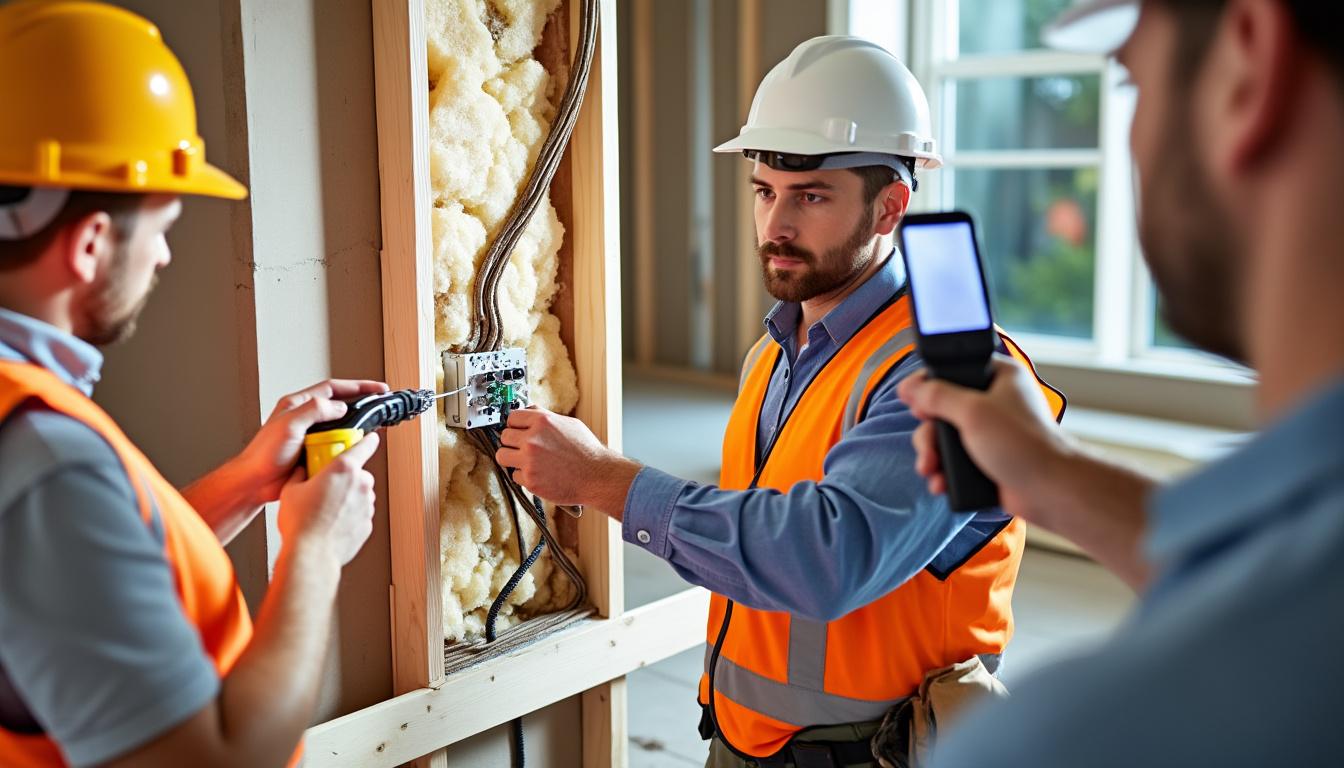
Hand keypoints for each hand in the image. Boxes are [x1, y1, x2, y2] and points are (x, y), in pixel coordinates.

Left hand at [234, 379, 388, 505]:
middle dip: (360, 408)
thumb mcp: (289, 425)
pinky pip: (337, 447)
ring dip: (352, 433)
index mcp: (297, 404)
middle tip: (376, 413)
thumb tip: (340, 406)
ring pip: (340, 428)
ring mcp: (311, 435)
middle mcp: (305, 418)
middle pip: (340, 406)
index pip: (333, 388)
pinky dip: (346, 449)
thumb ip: (314, 410)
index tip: (377, 389)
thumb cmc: (263, 454)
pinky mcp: (315, 452)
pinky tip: (350, 453)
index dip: (358, 387)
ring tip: (363, 436)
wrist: (255, 483)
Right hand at [276, 432, 379, 565]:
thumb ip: (300, 474)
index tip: (371, 437)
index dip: (368, 440)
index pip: (364, 446)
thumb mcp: (291, 490)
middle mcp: (360, 485)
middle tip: (326, 488)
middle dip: (346, 479)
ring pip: (360, 495)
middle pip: (358, 474)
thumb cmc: (301, 524)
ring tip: (326, 510)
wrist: (311, 555)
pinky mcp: (368, 524)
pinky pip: (360, 513)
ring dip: (348, 498)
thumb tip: (301, 471)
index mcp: (343, 469)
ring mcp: (367, 505)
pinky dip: (350, 516)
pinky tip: (332, 523)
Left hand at [495, 407, 639, 513]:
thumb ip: (546, 417)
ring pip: (502, 456)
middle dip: (513, 442)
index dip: (515, 425)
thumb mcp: (569, 424)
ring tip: (525, 461)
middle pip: (504, 436)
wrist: (598, 476)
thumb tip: (529, 410)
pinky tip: (539, 474)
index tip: (518, 431)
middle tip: (523, 448)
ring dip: (511, 458)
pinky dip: (524, 476)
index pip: (512, 418)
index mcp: (542, 422)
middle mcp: (533, 439)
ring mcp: (529, 461)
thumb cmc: (586, 451)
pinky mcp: (530, 480)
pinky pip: (514, 475)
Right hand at [897, 355, 1072, 522]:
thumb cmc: (1023, 444)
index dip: (928, 384)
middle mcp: (992, 402)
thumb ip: (937, 396)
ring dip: (931, 455)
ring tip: (931, 470)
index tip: (915, 402)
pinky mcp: (985, 460)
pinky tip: (941, 483)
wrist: (1051, 491)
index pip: (952, 369)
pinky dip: (943, 472)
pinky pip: (953, 462)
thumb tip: (909, 387)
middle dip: (927, 433)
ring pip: (944, 438)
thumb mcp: (973, 411)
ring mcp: (988, 433)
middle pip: (940, 408)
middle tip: (927, 446)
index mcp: (997, 377)